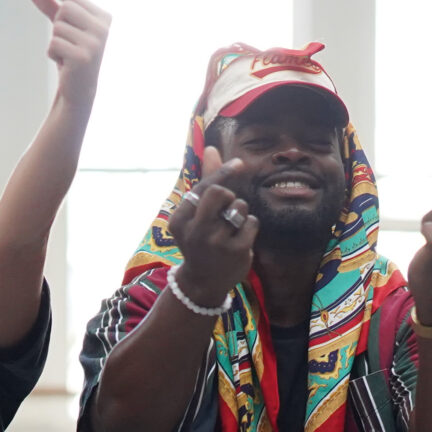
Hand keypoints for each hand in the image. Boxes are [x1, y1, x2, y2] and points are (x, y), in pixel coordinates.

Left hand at [28, 0, 108, 107]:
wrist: (79, 89)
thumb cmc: (71, 55)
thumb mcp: (61, 27)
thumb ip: (48, 5)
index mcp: (103, 17)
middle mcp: (103, 28)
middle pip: (65, 9)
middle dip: (58, 24)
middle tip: (67, 42)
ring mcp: (95, 42)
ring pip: (58, 27)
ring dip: (55, 41)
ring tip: (67, 54)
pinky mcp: (84, 56)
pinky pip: (54, 44)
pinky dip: (53, 53)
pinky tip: (65, 64)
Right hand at [166, 144, 257, 305]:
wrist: (203, 282)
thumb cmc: (200, 240)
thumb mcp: (195, 214)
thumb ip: (205, 182)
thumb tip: (213, 148)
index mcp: (179, 220)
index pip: (203, 187)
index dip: (222, 173)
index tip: (239, 163)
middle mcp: (195, 231)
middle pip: (220, 192)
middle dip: (228, 195)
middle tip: (225, 209)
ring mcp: (216, 242)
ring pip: (239, 206)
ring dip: (240, 213)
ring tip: (231, 228)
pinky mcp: (236, 251)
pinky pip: (252, 222)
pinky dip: (249, 227)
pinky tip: (240, 240)